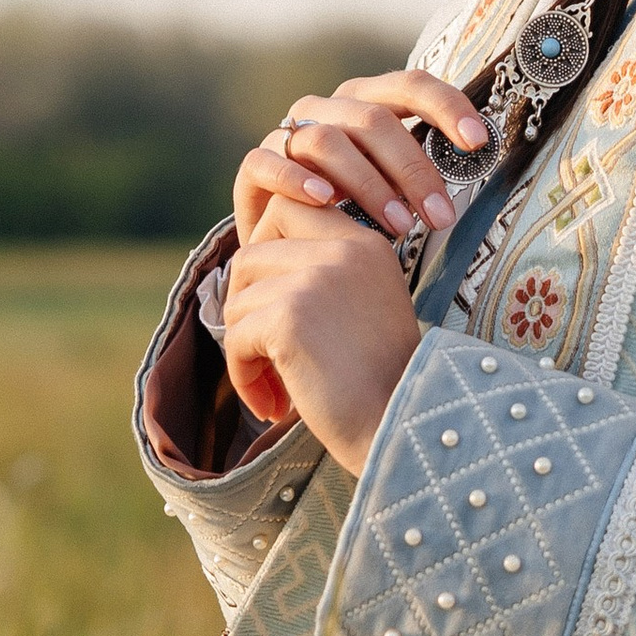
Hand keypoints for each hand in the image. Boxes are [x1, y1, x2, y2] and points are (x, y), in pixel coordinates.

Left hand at [220, 210, 423, 470]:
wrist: (400, 428)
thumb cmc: (380, 383)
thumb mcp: (361, 307)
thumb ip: (319, 274)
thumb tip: (245, 265)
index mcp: (365, 243)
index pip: (288, 207)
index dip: (264, 249)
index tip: (274, 302)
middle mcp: (343, 250)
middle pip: (251, 252)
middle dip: (244, 304)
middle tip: (262, 348)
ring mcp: (315, 280)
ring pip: (238, 298)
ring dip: (244, 346)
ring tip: (274, 385)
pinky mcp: (289, 317)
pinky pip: (235, 335)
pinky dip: (242, 374)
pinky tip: (270, 402)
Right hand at [237, 70, 488, 246]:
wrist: (284, 238)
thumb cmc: (352, 208)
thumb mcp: (393, 183)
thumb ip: (423, 169)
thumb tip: (478, 165)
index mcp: (368, 101)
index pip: (411, 85)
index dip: (447, 107)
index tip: (478, 142)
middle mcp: (328, 108)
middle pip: (373, 120)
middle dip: (413, 169)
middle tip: (441, 216)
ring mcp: (289, 133)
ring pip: (328, 142)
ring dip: (368, 184)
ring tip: (399, 225)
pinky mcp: (256, 166)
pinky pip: (270, 162)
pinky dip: (299, 181)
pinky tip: (327, 203)